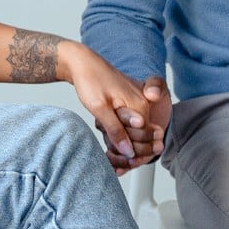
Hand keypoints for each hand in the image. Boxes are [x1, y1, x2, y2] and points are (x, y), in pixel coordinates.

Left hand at [59, 46, 167, 173]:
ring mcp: (135, 105)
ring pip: (136, 135)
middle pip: (143, 138)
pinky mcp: (127, 106)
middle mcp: (142, 104)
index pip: (145, 138)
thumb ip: (116, 130)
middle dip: (131, 154)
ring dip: (125, 149)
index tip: (119, 163)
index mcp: (139, 105)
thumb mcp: (100, 108)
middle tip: (114, 164)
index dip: (134, 153)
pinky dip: (121, 139)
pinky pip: (130, 127)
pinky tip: (110, 151)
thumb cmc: (90, 80)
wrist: (83, 63)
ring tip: (111, 161)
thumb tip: (128, 151)